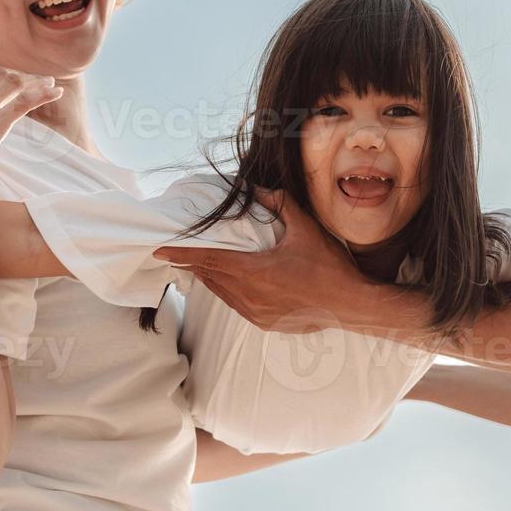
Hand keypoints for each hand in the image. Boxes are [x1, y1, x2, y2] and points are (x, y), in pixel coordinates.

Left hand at [152, 190, 377, 334]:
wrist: (350, 305)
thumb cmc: (329, 267)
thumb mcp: (305, 230)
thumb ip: (281, 205)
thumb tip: (258, 188)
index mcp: (255, 272)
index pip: (209, 260)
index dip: (183, 254)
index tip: (160, 249)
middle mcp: (250, 296)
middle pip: (211, 277)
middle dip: (191, 264)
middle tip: (173, 252)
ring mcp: (256, 313)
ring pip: (221, 293)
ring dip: (207, 278)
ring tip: (194, 264)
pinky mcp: (265, 323)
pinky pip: (236, 305)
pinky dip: (225, 291)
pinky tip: (225, 282)